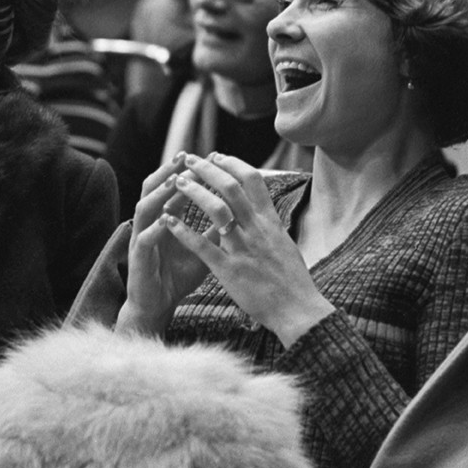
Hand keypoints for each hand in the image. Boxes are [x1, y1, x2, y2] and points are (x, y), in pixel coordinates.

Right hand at [117, 153, 220, 335]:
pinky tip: (165, 220)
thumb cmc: (177, 277)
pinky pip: (143, 239)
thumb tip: (237, 212)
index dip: (189, 172)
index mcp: (165, 219)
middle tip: (185, 157)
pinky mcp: (137, 258)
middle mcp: (150, 224)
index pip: (175, 187)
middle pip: (154, 189)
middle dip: (169, 171)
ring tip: (174, 180)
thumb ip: (213, 231)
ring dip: (159, 194)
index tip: (208, 156)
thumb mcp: (203, 251)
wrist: (158, 307)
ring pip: (144, 208)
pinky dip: (154, 229)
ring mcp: (141, 239)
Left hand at [161, 153, 334, 346]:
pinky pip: (203, 246)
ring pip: (216, 210)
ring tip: (177, 182)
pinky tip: (169, 222)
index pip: (252, 181)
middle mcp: (257, 229)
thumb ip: (270, 225)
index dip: (232, 164)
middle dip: (208, 169)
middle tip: (191, 160)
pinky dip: (184, 231)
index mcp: (270, 222)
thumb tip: (263, 210)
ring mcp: (243, 248)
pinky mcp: (229, 270)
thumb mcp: (285, 244)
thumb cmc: (293, 281)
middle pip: (231, 188)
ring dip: (194, 192)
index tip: (216, 157)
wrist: (298, 310)